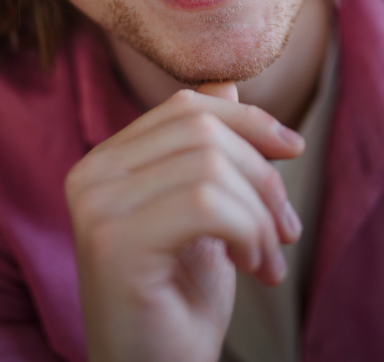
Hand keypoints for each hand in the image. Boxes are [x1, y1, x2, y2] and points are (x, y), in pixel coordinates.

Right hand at [65, 83, 303, 361]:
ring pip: (210, 166)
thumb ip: (205, 150)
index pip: (185, 107)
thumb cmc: (180, 301)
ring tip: (269, 259)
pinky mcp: (115, 243)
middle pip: (201, 130)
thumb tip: (228, 82)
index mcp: (106, 161)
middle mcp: (90, 175)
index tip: (293, 150)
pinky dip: (249, 232)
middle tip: (286, 230)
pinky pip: (207, 205)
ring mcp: (97, 207)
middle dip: (262, 173)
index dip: (247, 119)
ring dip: (260, 213)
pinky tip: (254, 269)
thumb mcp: (204, 214)